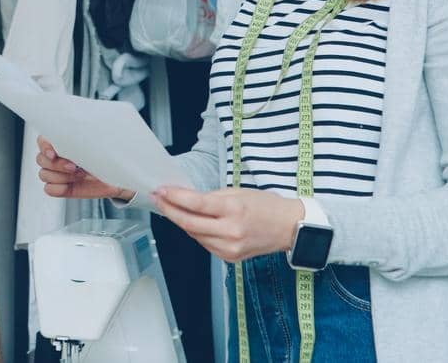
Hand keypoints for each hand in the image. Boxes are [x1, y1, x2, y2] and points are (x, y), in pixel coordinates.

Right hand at [35, 136, 133, 201]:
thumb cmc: (106, 157)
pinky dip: (60, 188)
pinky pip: (49, 189)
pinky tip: (72, 184)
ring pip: (44, 174)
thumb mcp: (97, 145)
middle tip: (75, 166)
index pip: (42, 141)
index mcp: (61, 142)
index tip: (54, 154)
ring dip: (62, 176)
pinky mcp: (60, 188)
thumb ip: (83, 140)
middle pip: (40, 160)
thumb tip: (76, 134)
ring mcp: (56, 173)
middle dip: (57, 164)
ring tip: (80, 175)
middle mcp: (55, 157)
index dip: (45, 147)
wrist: (116, 177)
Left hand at [152, 186, 305, 262]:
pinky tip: (193, 223)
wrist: (289, 228)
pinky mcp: (230, 257)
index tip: (161, 190)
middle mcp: (231, 231)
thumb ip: (212, 197)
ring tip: (172, 208)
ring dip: (181, 221)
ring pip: (194, 235)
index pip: (196, 204)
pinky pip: (204, 244)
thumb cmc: (266, 206)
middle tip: (158, 199)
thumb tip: (186, 198)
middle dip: (169, 210)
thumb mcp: (239, 192)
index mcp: (234, 210)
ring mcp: (230, 248)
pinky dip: (196, 233)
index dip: (174, 197)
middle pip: (189, 223)